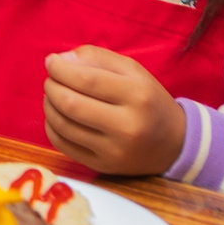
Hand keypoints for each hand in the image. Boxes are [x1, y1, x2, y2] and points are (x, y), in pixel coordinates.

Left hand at [43, 46, 186, 174]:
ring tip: (53, 95)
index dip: (60, 69)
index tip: (51, 62)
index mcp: (137, 95)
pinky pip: (63, 145)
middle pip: (70, 104)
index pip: (86, 80)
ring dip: (48, 105)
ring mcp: (114, 151)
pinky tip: (58, 115)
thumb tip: (59, 60)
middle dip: (51, 87)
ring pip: (63, 125)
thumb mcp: (132, 70)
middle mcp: (127, 126)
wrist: (175, 143)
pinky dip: (51, 126)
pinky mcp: (103, 166)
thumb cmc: (149, 100)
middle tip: (52, 80)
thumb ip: (96, 57)